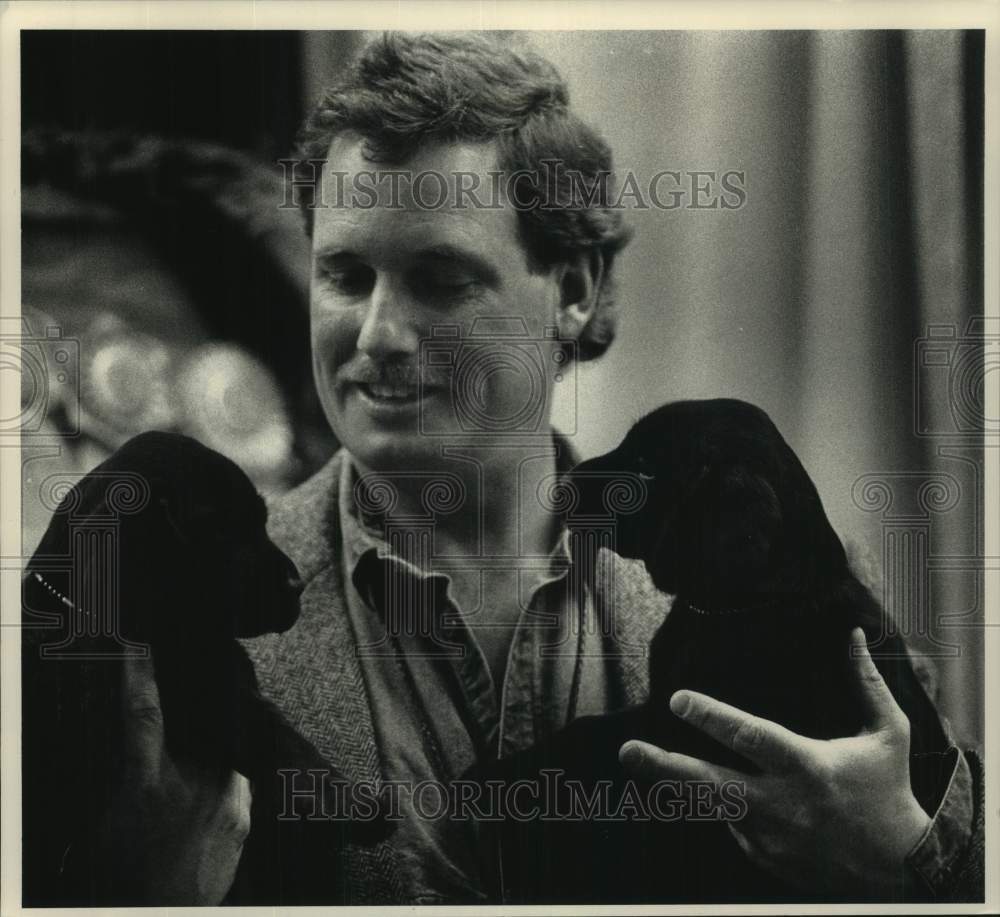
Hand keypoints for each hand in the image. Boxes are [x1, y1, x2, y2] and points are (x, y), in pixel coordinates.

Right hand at [92, 655, 252, 904]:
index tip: (139, 645)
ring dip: (211, 754)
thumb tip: (138, 739)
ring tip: (192, 783)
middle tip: (196, 705)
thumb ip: (131, 771)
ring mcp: (223, 798)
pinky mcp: (244, 814)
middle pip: (201, 726)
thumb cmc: (129, 870)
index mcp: (147, 781)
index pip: (144, 715)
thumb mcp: (112, 816)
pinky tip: (206, 802)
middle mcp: (192, 784)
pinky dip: (224, 782)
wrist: (165, 912)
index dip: (140, 675)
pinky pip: (236, 782)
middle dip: (198, 713)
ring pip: (222, 753)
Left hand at [619, 628, 931, 899]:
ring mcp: (770, 836)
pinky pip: (733, 825)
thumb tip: (852, 634)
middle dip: (664, 766)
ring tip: (637, 761)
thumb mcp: (888, 733)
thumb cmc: (890, 790)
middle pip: (711, 784)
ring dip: (675, 783)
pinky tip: (726, 792)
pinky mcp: (765, 857)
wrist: (901, 870)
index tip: (678, 700)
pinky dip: (725, 806)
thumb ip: (865, 683)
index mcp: (808, 766)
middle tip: (627, 750)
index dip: (711, 718)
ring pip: (711, 806)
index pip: (750, 737)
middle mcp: (783, 803)